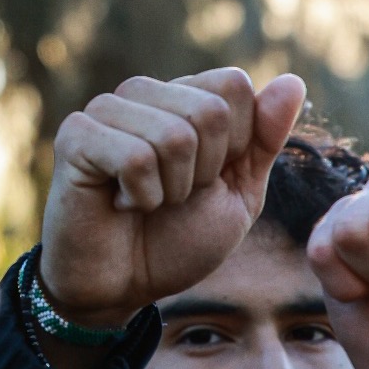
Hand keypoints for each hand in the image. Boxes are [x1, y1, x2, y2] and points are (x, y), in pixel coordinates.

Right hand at [39, 69, 306, 327]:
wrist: (123, 287)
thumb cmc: (177, 240)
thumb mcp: (237, 193)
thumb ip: (264, 140)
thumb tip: (293, 81)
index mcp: (181, 96)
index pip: (233, 85)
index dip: (234, 146)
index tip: (205, 179)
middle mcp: (142, 93)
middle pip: (210, 110)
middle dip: (204, 173)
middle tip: (171, 196)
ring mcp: (105, 110)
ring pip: (174, 135)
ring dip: (171, 190)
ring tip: (144, 201)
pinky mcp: (75, 136)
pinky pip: (134, 158)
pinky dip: (140, 198)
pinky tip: (118, 205)